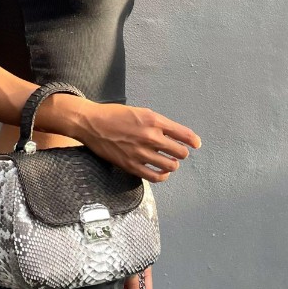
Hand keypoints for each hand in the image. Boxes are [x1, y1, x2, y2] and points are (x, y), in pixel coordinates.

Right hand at [73, 100, 201, 183]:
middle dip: (181, 152)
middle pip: (180, 152)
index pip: (183, 134)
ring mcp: (141, 153)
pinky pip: (155, 177)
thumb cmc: (114, 115)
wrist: (91, 123)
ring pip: (171, 165)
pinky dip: (163, 176)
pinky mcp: (131, 165)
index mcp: (153, 120)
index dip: (193, 140)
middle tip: (177, 151)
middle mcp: (150, 136)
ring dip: (173, 164)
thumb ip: (158, 123)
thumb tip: (174, 134)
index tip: (196, 144)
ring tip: (169, 161)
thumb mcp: (140, 112)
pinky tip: (162, 172)